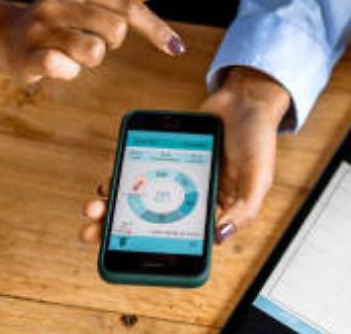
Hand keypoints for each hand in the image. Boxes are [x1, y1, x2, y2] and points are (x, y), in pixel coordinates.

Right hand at [0, 0, 184, 83]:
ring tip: (72, 51)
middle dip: (111, 42)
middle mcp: (56, 0)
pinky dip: (69, 71)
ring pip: (94, 52)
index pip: (128, 6)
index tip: (176, 48)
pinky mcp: (28, 56)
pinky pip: (64, 68)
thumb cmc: (58, 16)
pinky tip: (57, 63)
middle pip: (116, 30)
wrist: (7, 36)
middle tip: (91, 38)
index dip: (156, 28)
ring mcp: (40, 28)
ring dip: (90, 58)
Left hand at [80, 67, 290, 245]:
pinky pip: (139, 169)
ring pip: (138, 197)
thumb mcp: (258, 178)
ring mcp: (173, 176)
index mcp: (212, 210)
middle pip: (148, 220)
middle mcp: (189, 197)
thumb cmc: (257, 140)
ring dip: (112, 205)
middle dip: (117, 229)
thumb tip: (217, 237)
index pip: (177, 238)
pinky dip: (121, 176)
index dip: (149, 247)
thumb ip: (243, 209)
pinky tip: (108, 183)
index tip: (124, 251)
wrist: (245, 99)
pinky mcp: (164, 155)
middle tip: (92, 233)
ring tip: (93, 208)